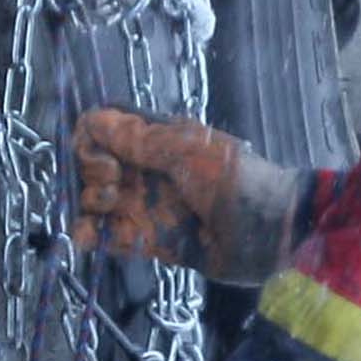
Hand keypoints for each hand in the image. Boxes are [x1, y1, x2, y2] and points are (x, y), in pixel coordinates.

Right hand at [70, 108, 302, 284]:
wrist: (272, 232)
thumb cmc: (235, 181)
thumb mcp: (188, 151)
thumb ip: (138, 139)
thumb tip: (93, 119)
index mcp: (157, 140)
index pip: (102, 131)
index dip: (92, 142)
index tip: (108, 159)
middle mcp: (146, 171)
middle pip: (92, 166)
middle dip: (91, 173)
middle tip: (116, 185)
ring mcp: (146, 206)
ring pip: (95, 202)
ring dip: (89, 203)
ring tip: (112, 208)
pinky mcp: (149, 240)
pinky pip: (108, 237)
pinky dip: (90, 235)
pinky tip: (87, 236)